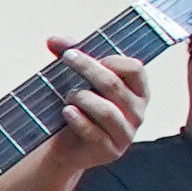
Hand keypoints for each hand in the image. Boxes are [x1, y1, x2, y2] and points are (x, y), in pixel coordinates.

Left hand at [47, 40, 143, 166]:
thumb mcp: (79, 81)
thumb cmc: (80, 109)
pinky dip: (78, 120)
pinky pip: (94, 133)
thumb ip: (72, 57)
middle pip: (114, 85)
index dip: (110, 58)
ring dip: (82, 98)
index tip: (79, 53)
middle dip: (88, 69)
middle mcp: (138, 112)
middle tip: (67, 59)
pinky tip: (66, 111)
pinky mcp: (110, 151)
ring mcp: (126, 134)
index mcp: (138, 92)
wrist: (68, 148)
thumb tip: (53, 39)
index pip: (135, 69)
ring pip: (106, 110)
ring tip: (68, 95)